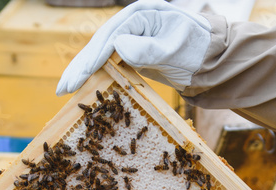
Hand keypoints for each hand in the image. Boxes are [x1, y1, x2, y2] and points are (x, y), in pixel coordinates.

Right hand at [56, 0, 212, 94]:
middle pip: (100, 43)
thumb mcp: (176, 51)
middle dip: (81, 66)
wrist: (212, 59)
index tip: (81, 75)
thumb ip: (150, 49)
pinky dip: (95, 74)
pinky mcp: (132, 50)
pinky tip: (81, 86)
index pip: (112, 36)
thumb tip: (119, 47)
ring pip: (100, 52)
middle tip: (63, 88)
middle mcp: (133, 20)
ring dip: (82, 71)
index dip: (94, 57)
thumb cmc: (199, 50)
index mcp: (143, 13)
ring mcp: (132, 34)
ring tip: (64, 89)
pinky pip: (108, 62)